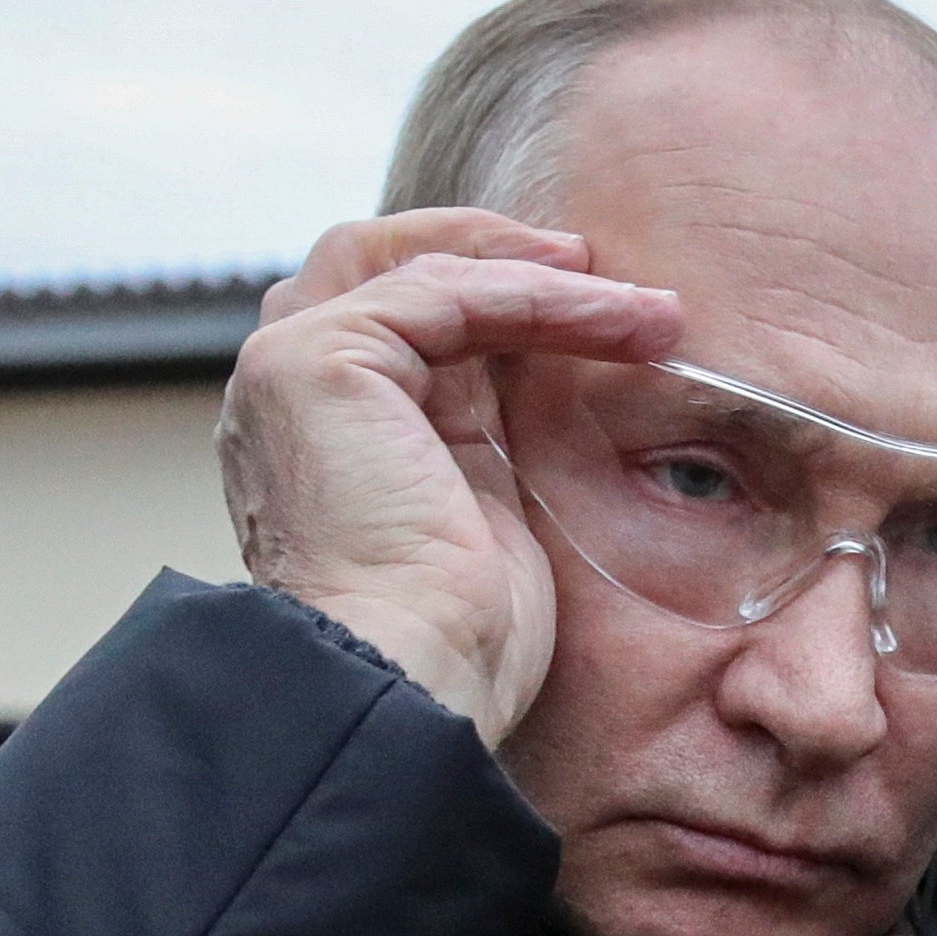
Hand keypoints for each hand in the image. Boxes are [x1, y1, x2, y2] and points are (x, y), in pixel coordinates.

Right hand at [217, 209, 682, 744]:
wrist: (412, 679)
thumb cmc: (457, 640)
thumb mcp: (483, 511)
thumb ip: (484, 432)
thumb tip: (557, 369)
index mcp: (322, 434)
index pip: (396, 318)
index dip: (491, 294)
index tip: (595, 308)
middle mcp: (288, 394)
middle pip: (382, 262)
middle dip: (498, 256)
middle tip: (604, 277)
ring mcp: (289, 368)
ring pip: (422, 270)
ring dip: (546, 279)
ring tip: (648, 311)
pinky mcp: (318, 361)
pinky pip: (445, 293)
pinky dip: (538, 298)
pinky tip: (613, 319)